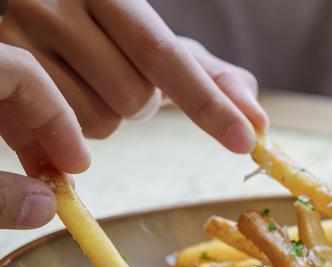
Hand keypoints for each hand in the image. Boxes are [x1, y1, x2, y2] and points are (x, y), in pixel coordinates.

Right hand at [0, 0, 267, 151]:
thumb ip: (208, 76)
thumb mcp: (156, 46)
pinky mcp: (1, 70)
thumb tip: (258, 118)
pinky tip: (62, 106)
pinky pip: (58, 136)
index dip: (208, 103)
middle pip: (134, 100)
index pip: (167, 56)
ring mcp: (20, 34)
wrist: (33, 18)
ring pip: (98, 123)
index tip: (245, 139)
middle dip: (138, 105)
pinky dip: (71, 134)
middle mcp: (58, 2)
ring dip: (105, 120)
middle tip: (114, 79)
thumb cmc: (108, 38)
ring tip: (85, 87)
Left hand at [0, 42, 89, 229]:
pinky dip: (11, 132)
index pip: (26, 74)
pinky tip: (24, 164)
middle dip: (49, 134)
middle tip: (66, 178)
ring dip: (34, 136)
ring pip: (8, 93)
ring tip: (48, 176)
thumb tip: (45, 208)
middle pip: (22, 83)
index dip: (59, 120)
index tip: (75, 165)